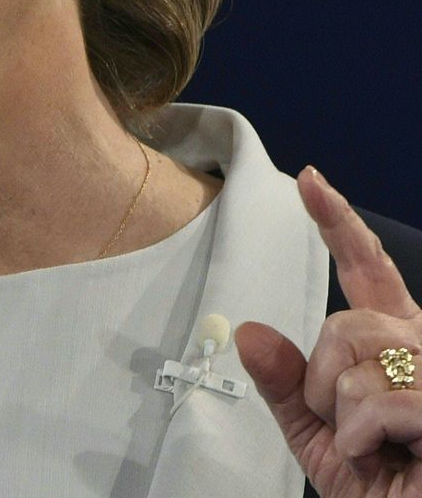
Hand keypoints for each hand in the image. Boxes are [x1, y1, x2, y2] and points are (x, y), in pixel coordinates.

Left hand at [236, 167, 421, 496]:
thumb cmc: (380, 486)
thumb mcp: (319, 436)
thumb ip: (287, 385)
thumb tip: (250, 332)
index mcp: (398, 345)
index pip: (368, 273)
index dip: (339, 224)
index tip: (309, 182)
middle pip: (345, 323)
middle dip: (325, 383)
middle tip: (350, 429)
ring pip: (361, 361)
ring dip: (345, 416)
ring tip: (375, 448)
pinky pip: (386, 404)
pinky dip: (366, 438)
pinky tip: (388, 459)